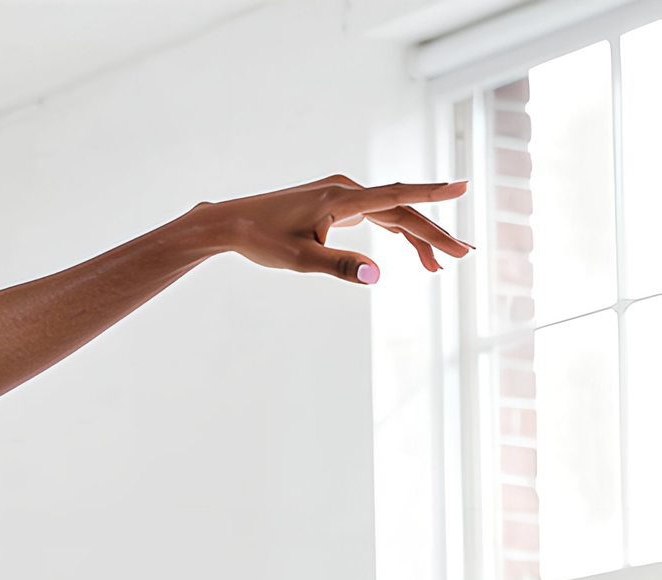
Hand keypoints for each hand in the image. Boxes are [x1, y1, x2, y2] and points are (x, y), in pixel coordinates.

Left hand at [202, 176, 469, 282]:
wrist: (232, 222)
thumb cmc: (262, 240)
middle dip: (432, 233)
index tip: (464, 188)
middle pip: (400, 210)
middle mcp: (347, 189)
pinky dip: (394, 230)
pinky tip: (409, 246)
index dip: (432, 195)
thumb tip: (376, 275)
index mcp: (342, 198)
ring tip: (438, 265)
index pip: (397, 197)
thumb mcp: (299, 259)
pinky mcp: (336, 202)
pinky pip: (375, 213)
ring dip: (415, 237)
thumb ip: (339, 266)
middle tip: (461, 255)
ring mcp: (342, 194)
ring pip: (390, 214)